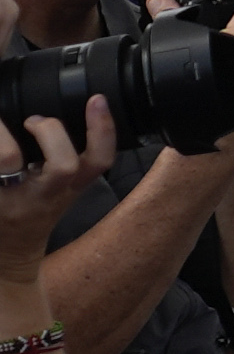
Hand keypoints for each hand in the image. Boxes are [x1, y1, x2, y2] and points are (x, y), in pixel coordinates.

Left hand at [0, 100, 117, 256]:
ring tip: (0, 125)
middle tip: (34, 120)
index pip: (99, 161)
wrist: (7, 253)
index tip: (97, 100)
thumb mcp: (62, 193)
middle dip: (50, 131)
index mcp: (67, 190)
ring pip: (9, 159)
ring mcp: (10, 197)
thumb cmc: (34, 215)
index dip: (103, 130)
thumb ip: (69, 162)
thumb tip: (54, 119)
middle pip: (64, 166)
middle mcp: (43, 196)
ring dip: (2, 136)